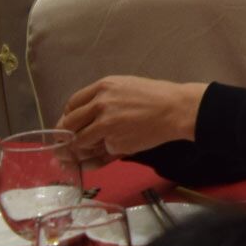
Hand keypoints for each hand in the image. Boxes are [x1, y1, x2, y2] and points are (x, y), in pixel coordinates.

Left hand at [58, 75, 204, 162]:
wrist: (177, 109)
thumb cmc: (156, 96)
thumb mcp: (126, 87)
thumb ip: (102, 100)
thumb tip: (79, 120)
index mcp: (103, 87)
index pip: (72, 105)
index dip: (68, 118)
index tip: (71, 127)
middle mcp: (100, 104)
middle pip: (70, 124)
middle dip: (68, 136)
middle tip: (73, 144)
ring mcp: (106, 124)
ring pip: (80, 141)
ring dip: (83, 149)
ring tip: (93, 150)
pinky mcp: (114, 142)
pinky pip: (98, 154)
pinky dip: (99, 158)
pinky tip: (106, 155)